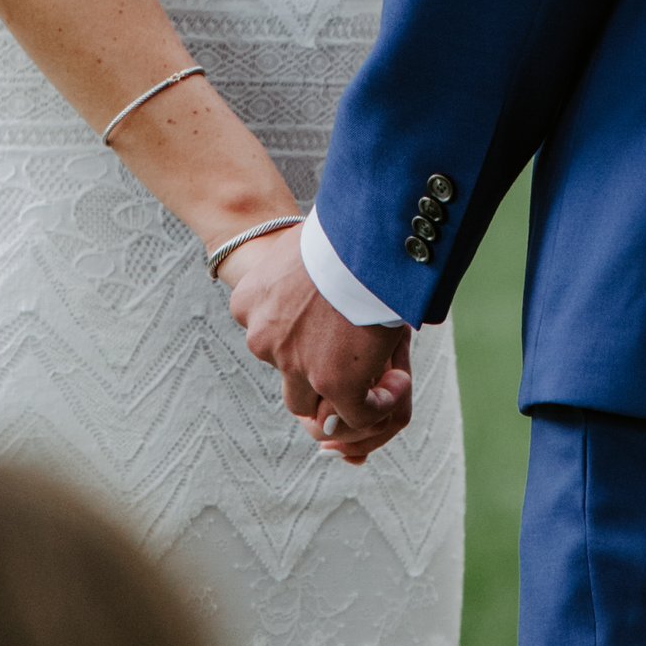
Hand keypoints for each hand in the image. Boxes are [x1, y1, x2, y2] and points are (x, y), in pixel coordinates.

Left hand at [228, 245, 412, 462]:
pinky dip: (377, 405)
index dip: (300, 336)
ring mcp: (295, 364)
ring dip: (343, 396)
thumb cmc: (339, 232)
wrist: (362, 236)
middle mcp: (262, 338)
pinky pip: (356, 413)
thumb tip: (313, 272)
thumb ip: (293, 272)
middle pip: (285, 372)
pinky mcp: (334, 383)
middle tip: (352, 353)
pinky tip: (398, 382)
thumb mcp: (296, 248)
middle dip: (316, 369)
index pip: (266, 335)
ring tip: (378, 375)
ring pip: (312, 403)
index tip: (331, 325)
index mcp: (247, 302)